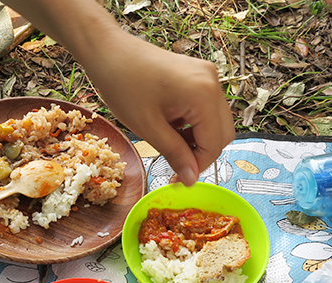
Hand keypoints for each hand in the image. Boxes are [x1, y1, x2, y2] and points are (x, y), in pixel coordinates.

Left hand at [81, 33, 234, 185]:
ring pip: (215, 122)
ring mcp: (207, 76)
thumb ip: (175, 154)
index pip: (214, 143)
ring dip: (197, 139)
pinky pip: (206, 108)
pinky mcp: (199, 75)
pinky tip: (170, 128)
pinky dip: (193, 124)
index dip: (198, 166)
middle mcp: (213, 82)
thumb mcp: (148, 127)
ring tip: (169, 144)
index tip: (179, 181)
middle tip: (175, 167)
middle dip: (201, 154)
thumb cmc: (123, 84)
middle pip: (222, 133)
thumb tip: (191, 179)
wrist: (109, 52)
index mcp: (203, 95)